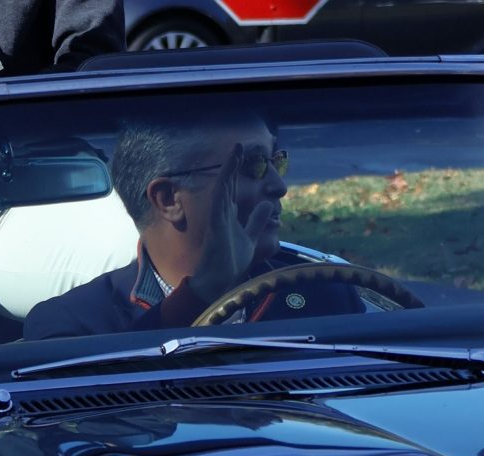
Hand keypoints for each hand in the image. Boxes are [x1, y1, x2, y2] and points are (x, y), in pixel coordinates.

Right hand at [189, 158, 275, 301]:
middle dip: (233, 164)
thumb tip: (267, 205)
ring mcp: (218, 216)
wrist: (218, 281)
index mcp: (228, 216)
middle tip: (239, 145)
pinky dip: (224, 183)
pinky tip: (228, 171)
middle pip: (228, 183)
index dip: (238, 172)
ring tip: (236, 150)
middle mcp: (221, 213)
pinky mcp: (216, 222)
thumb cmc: (230, 262)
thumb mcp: (250, 237)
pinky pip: (220, 198)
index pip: (233, 189)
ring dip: (229, 168)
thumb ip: (256, 221)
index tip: (243, 156)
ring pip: (223, 186)